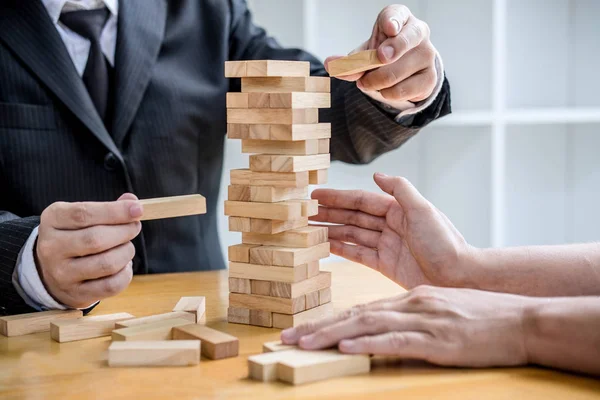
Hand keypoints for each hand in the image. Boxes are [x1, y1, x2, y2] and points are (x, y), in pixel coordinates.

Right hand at [36, 193, 142, 307]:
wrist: (52, 271)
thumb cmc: (76, 236)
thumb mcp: (84, 216)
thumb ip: (109, 208)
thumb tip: (133, 203)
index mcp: (52, 220)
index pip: (84, 214)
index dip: (115, 211)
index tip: (138, 209)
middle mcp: (51, 247)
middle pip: (96, 239)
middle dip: (125, 231)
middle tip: (134, 227)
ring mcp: (62, 274)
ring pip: (107, 263)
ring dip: (126, 252)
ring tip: (126, 247)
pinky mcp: (76, 294)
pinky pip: (111, 285)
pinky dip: (126, 273)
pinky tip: (123, 265)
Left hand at [281, 285, 536, 367]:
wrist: (521, 320)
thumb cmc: (483, 317)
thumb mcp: (442, 310)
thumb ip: (413, 316)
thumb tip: (386, 328)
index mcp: (410, 298)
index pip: (361, 309)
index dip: (329, 321)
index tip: (304, 331)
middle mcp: (411, 304)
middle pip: (355, 315)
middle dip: (319, 328)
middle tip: (288, 338)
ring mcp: (423, 320)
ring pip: (367, 325)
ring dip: (332, 335)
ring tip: (304, 344)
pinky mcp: (438, 339)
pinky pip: (397, 340)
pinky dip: (370, 343)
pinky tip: (348, 347)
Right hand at [311, 173, 473, 288]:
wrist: (459, 277)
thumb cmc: (445, 243)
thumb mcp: (423, 210)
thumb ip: (399, 190)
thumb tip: (376, 175)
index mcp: (398, 209)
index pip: (360, 200)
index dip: (337, 197)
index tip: (315, 195)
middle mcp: (390, 225)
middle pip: (352, 217)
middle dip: (329, 214)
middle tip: (304, 213)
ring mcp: (387, 246)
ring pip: (352, 235)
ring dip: (330, 231)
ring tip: (308, 229)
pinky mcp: (385, 265)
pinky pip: (358, 254)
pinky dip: (341, 250)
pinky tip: (325, 246)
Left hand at [325, 5, 437, 102]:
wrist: (406, 69)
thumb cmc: (383, 53)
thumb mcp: (366, 51)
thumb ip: (351, 60)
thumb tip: (331, 65)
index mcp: (401, 18)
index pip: (396, 15)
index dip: (392, 21)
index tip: (389, 29)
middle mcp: (419, 32)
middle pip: (398, 46)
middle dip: (377, 62)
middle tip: (362, 77)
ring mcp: (428, 55)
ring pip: (393, 75)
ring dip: (373, 84)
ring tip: (369, 82)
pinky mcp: (430, 78)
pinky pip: (401, 91)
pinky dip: (386, 94)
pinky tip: (385, 90)